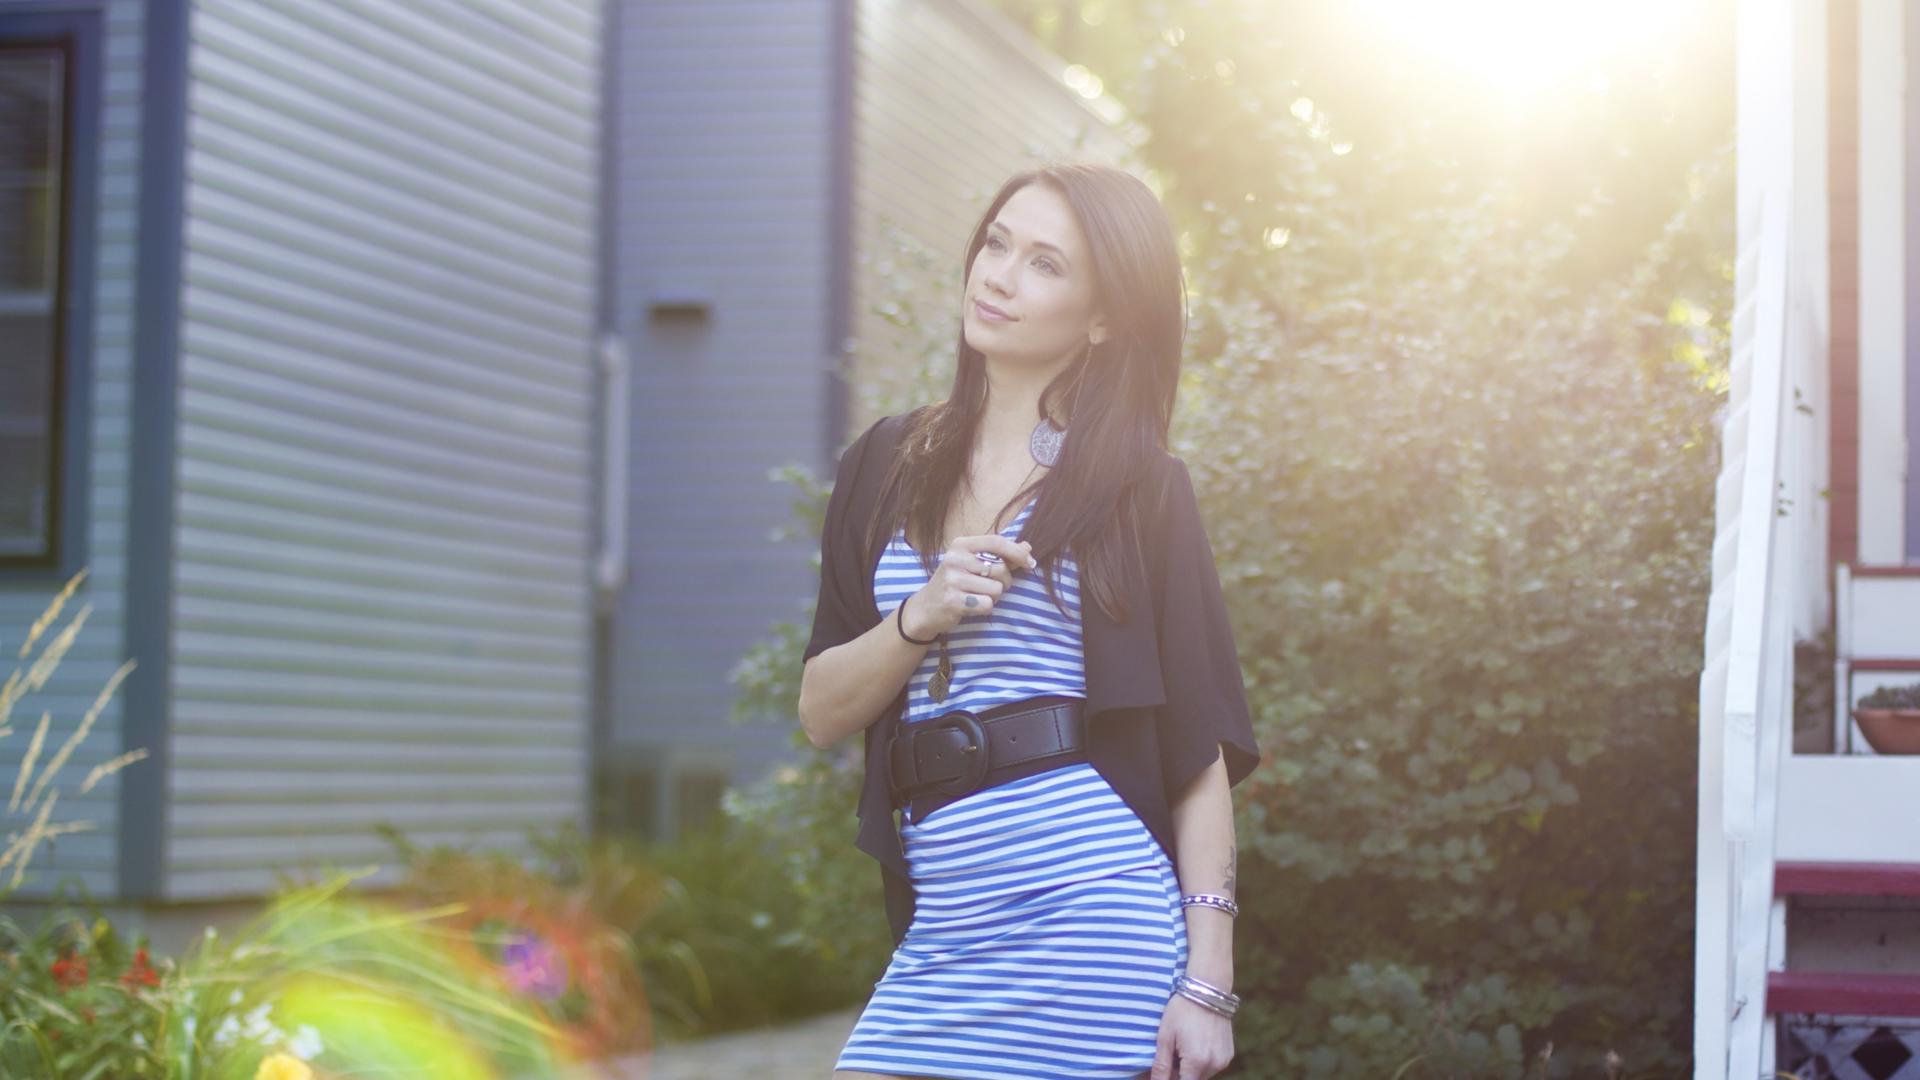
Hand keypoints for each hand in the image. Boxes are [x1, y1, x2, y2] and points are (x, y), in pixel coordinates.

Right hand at [901, 536, 1034, 638]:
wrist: (925, 608)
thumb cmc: (955, 582)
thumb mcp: (972, 563)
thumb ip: (1000, 555)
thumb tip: (1028, 547)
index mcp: (961, 545)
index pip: (996, 542)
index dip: (1017, 552)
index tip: (1029, 563)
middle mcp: (955, 559)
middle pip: (1000, 569)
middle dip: (1003, 582)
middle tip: (989, 587)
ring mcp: (952, 580)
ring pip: (996, 589)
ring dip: (993, 597)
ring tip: (978, 596)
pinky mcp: (953, 600)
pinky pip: (987, 604)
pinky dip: (985, 608)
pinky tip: (972, 606)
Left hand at [1150, 993, 1233, 1079]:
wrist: (1207, 989)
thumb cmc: (1182, 1011)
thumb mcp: (1165, 1037)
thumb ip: (1161, 1066)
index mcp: (1196, 1062)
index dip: (1170, 1079)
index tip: (1165, 1068)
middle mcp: (1214, 1065)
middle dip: (1179, 1073)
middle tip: (1172, 1052)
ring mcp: (1223, 1060)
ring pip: (1202, 1075)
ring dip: (1191, 1068)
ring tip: (1183, 1044)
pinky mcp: (1229, 1054)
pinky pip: (1212, 1066)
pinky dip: (1202, 1061)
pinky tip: (1195, 1043)